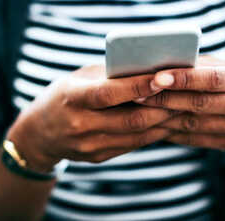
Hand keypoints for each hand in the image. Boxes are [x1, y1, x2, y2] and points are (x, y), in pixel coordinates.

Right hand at [7, 65, 176, 172]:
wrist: (38, 134)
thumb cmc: (63, 96)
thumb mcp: (78, 79)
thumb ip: (108, 75)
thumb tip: (148, 67)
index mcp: (72, 99)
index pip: (109, 93)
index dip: (138, 86)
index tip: (164, 76)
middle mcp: (80, 125)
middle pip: (130, 118)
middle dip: (162, 106)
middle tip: (187, 94)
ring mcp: (89, 145)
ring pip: (136, 135)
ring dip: (163, 121)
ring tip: (184, 107)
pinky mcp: (98, 157)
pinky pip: (132, 145)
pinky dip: (152, 133)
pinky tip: (167, 122)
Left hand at [135, 56, 224, 159]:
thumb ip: (201, 66)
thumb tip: (162, 62)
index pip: (211, 79)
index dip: (183, 79)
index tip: (156, 76)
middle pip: (198, 103)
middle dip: (164, 98)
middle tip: (136, 94)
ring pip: (193, 123)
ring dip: (163, 117)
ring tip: (139, 108)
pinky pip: (194, 139)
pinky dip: (171, 132)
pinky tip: (152, 124)